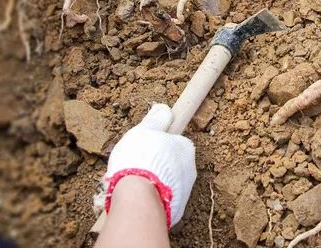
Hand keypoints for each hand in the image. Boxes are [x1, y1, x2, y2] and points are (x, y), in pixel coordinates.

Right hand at [98, 104, 196, 227]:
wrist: (139, 199)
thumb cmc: (140, 160)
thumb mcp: (145, 130)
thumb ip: (156, 119)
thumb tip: (164, 109)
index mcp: (185, 148)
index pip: (174, 142)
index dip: (157, 144)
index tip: (143, 149)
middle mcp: (190, 169)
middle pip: (170, 163)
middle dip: (154, 165)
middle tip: (134, 167)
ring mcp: (184, 191)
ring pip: (166, 183)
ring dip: (152, 182)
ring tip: (131, 184)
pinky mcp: (176, 211)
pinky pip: (162, 200)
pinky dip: (151, 198)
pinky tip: (137, 198)